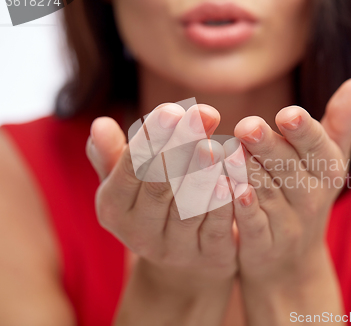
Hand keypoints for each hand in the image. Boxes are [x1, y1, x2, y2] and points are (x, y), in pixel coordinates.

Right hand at [86, 103, 236, 324]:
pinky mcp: (208, 258)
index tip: (172, 109)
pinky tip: (234, 179)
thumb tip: (99, 124)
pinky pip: (216, 230)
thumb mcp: (128, 182)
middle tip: (201, 115)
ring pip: (188, 210)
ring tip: (215, 146)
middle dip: (181, 148)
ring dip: (202, 176)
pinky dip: (224, 205)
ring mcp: (175, 250)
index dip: (151, 139)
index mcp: (114, 209)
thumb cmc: (155, 203)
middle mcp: (139, 234)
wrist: (182, 258)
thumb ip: (114, 155)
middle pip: (160, 187)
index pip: (131, 169)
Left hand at [230, 78, 350, 324]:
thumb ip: (341, 122)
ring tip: (228, 151)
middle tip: (246, 126)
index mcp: (326, 170)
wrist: (292, 261)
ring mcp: (288, 225)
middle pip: (288, 168)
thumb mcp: (328, 161)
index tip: (288, 114)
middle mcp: (311, 198)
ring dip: (247, 172)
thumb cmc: (307, 195)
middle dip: (267, 146)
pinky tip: (224, 188)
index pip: (317, 147)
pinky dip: (240, 208)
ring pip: (267, 193)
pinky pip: (252, 226)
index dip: (303, 132)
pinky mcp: (263, 246)